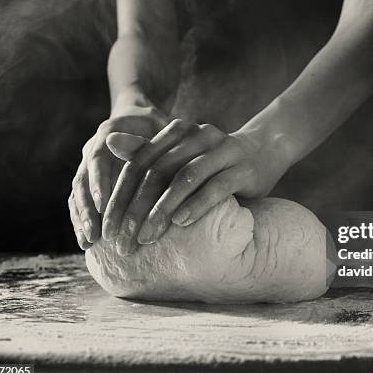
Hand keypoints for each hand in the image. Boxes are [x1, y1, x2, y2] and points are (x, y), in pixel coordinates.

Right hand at [68, 102, 167, 249]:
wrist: (144, 120)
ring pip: (77, 193)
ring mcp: (88, 165)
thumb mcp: (158, 127)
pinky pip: (79, 202)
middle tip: (95, 233)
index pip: (97, 158)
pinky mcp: (89, 180)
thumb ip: (145, 139)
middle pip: (82, 179)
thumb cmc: (159, 127)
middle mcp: (92, 147)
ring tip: (88, 243)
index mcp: (108, 132)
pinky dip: (81, 221)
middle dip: (87, 209)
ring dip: (82, 219)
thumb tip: (123, 145)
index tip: (102, 204)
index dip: (99, 181)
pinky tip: (87, 243)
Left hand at [103, 119, 292, 255]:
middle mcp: (199, 135)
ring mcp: (224, 150)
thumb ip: (147, 152)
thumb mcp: (180, 156)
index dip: (120, 195)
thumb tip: (109, 142)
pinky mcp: (244, 169)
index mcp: (178, 131)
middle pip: (158, 171)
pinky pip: (217, 187)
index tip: (107, 229)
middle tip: (121, 241)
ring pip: (186, 178)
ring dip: (163, 209)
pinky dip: (197, 204)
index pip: (139, 162)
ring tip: (146, 236)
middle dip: (136, 208)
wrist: (265, 152)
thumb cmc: (213, 161)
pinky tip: (181, 223)